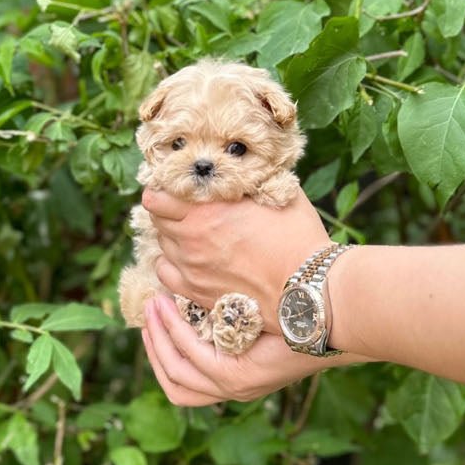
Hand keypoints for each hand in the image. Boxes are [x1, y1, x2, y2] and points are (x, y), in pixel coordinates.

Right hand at [142, 294, 328, 405]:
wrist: (330, 311)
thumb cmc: (297, 304)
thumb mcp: (254, 310)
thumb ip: (226, 310)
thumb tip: (197, 287)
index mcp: (237, 377)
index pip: (183, 382)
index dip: (161, 353)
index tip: (153, 319)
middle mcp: (235, 389)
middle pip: (175, 385)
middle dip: (154, 348)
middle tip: (147, 311)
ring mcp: (236, 387)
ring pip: (178, 373)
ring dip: (158, 340)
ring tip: (153, 306)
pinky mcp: (239, 377)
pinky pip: (194, 357)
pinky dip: (175, 333)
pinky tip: (170, 306)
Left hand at [143, 187, 329, 333]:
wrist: (308, 288)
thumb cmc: (299, 238)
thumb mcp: (277, 193)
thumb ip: (252, 181)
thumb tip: (246, 171)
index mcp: (205, 210)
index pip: (157, 197)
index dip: (163, 191)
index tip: (174, 189)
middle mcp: (191, 238)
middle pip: (157, 221)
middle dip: (167, 212)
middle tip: (186, 210)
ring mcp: (191, 268)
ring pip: (162, 246)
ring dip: (173, 238)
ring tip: (195, 236)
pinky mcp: (196, 292)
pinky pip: (166, 274)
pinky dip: (172, 264)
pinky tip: (189, 260)